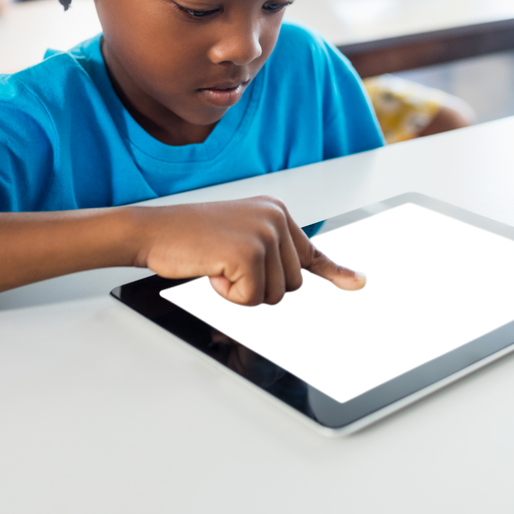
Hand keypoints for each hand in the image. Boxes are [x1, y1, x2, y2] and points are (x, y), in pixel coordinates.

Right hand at [130, 196, 369, 307]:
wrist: (153, 231)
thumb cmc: (189, 239)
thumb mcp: (239, 238)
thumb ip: (271, 255)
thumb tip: (297, 283)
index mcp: (276, 212)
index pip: (312, 252)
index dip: (338, 273)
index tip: (360, 283)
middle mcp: (276, 219)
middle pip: (291, 287)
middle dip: (258, 290)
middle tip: (227, 269)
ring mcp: (265, 235)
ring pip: (272, 297)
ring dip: (242, 294)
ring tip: (218, 267)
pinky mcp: (250, 254)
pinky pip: (251, 300)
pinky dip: (229, 296)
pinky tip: (213, 272)